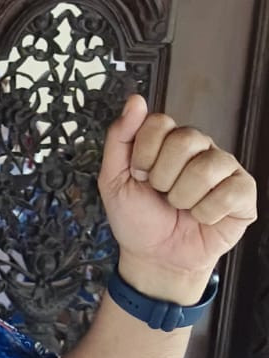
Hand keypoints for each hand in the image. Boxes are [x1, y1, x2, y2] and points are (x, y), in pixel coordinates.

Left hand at [98, 95, 256, 301]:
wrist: (155, 257)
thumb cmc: (137, 218)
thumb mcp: (113, 179)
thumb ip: (119, 138)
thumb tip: (136, 100)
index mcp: (169, 140)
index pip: (159, 123)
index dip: (143, 155)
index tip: (139, 176)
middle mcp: (200, 148)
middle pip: (186, 139)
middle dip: (163, 177)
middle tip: (161, 194)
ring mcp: (224, 168)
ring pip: (206, 167)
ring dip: (183, 198)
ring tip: (181, 207)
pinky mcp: (243, 193)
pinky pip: (229, 192)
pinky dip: (207, 213)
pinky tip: (202, 217)